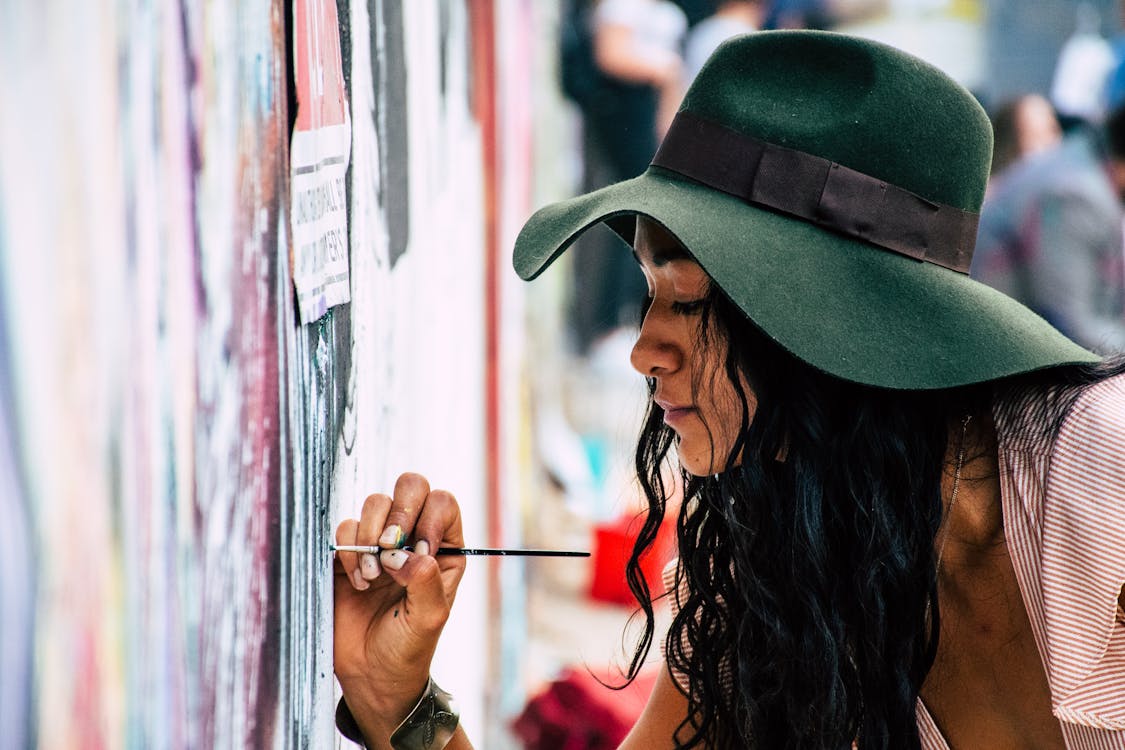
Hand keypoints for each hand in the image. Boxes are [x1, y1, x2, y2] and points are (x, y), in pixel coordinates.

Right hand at [333, 472, 465, 740]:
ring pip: (376, 503)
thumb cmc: (408, 648)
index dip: (430, 518)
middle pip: (411, 487)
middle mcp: (414, 538)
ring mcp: (380, 543)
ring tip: (371, 577)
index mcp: (443, 549)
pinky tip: (357, 584)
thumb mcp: (429, 618)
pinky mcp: (348, 554)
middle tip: (389, 546)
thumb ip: (425, 581)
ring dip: (371, 536)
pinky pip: (346, 528)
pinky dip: (349, 552)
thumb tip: (407, 553)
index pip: (443, 504)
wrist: (371, 675)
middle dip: (399, 511)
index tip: (419, 551)